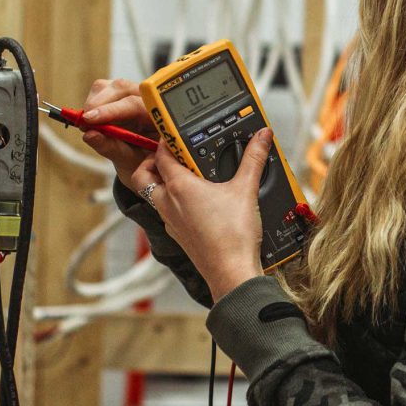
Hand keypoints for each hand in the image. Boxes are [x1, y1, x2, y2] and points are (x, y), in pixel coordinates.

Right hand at [80, 78, 161, 191]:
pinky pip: (105, 90)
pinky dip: (94, 103)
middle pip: (123, 88)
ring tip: (87, 123)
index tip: (90, 120)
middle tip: (83, 122)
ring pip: (112, 86)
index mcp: (159, 118)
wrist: (145, 164)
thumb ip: (111, 147)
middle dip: (99, 103)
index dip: (111, 111)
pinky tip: (91, 120)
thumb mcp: (130, 161)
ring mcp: (136, 95)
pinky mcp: (122, 95)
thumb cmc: (142, 162)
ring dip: (95, 102)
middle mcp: (149, 101)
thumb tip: (89, 134)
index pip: (135, 105)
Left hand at [151, 129, 270, 300]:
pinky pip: (164, 213)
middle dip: (151, 162)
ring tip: (185, 176)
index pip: (161, 155)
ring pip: (151, 195)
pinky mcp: (177, 235)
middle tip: (171, 155)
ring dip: (160, 183)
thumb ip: (254, 159)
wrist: (231, 272)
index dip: (166, 141)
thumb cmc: (233, 235)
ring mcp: (170, 221)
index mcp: (179, 187)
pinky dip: (171, 203)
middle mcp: (168, 203)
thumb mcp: (246, 189)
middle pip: (143, 175)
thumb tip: (262, 136)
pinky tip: (195, 202)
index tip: (176, 133)